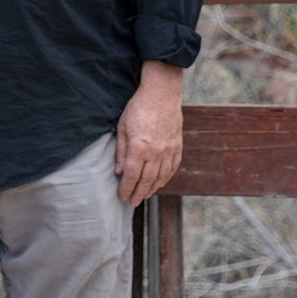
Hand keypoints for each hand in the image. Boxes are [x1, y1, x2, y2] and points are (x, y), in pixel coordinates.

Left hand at [116, 63, 184, 204]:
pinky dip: (166, 178)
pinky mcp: (177, 146)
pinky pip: (173, 168)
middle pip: (146, 180)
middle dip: (139, 193)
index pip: (131, 176)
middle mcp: (155, 152)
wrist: (161, 94)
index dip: (126, 189)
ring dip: (152, 189)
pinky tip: (160, 183)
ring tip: (145, 196)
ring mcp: (169, 150)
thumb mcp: (122, 127)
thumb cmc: (138, 108)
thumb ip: (120, 151)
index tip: (122, 197)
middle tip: (133, 202)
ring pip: (161, 177)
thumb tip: (118, 172)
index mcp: (139, 148)